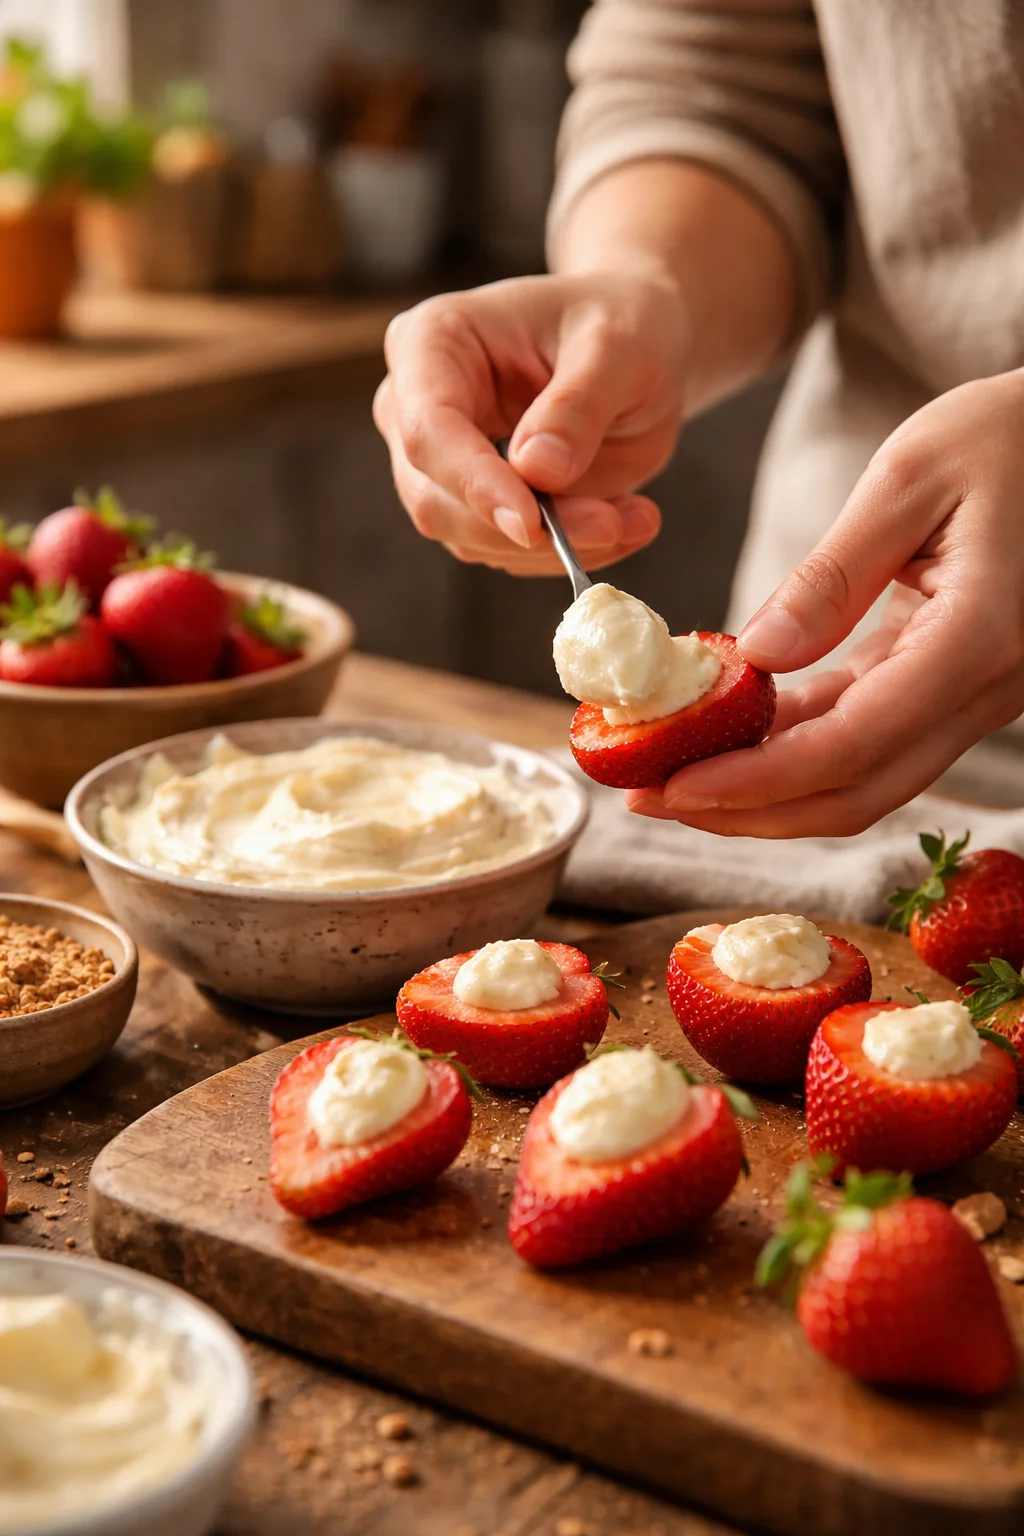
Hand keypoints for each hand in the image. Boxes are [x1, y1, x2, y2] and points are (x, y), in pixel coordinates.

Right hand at [373, 271, 688, 572]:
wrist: (640, 348)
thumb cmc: (621, 324)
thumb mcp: (618, 347)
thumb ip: (578, 405)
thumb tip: (538, 470)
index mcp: (431, 342)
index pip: (428, 428)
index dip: (475, 483)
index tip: (532, 525)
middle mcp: (416, 407)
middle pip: (437, 499)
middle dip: (527, 529)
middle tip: (612, 526)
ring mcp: (442, 463)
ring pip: (472, 539)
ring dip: (557, 547)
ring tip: (636, 517)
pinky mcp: (475, 505)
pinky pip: (509, 551)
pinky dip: (570, 550)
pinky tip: (627, 521)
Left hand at [625, 371, 1023, 835]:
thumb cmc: (1005, 435)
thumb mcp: (908, 477)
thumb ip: (833, 575)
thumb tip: (755, 657)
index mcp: (977, 639)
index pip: (852, 745)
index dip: (754, 780)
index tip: (671, 785)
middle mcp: (983, 689)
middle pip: (855, 792)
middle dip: (745, 809)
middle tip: (649, 796)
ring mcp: (971, 696)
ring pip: (860, 779)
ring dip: (762, 790)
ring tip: (668, 773)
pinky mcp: (949, 683)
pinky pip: (865, 736)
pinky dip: (792, 746)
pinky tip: (725, 732)